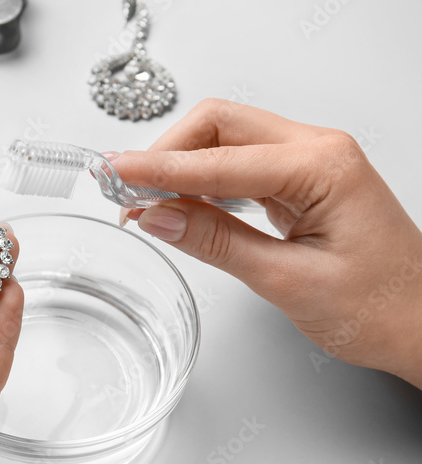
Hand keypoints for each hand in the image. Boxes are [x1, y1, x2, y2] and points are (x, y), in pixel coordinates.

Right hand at [114, 99, 421, 387]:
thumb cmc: (381, 307)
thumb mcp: (288, 281)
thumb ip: (217, 242)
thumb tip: (159, 217)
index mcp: (323, 168)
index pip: (219, 159)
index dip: (159, 168)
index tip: (114, 173)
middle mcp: (318, 152)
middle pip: (219, 124)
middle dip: (166, 153)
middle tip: (123, 188)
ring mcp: (310, 163)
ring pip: (225, 139)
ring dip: (180, 165)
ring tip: (141, 200)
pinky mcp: (301, 182)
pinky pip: (239, 165)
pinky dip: (201, 181)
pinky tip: (178, 205)